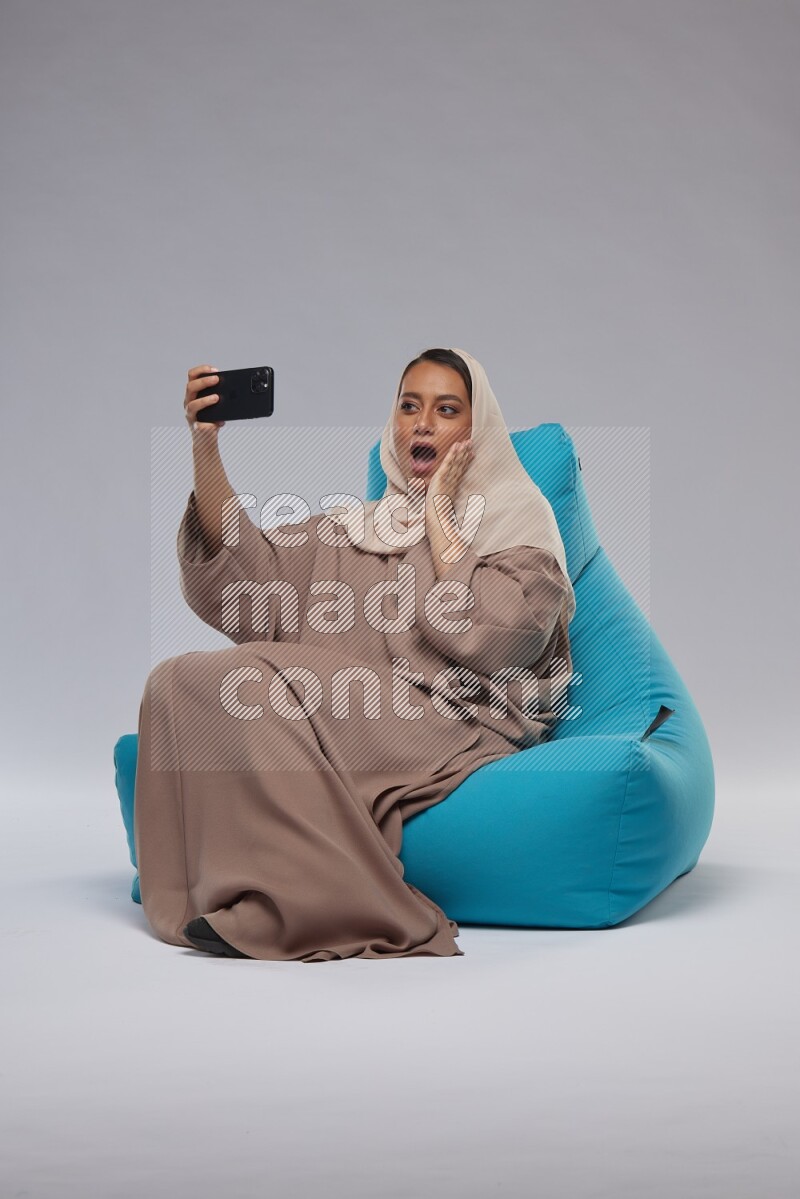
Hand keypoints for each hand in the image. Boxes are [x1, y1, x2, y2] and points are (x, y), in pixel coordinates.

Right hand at [184, 364, 225, 436]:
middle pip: (190, 387)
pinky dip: (211, 422)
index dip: (201, 370)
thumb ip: (220, 396)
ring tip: (217, 398)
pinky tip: (220, 422)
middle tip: (217, 379)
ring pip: (192, 405)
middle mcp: (189, 403)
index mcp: (193, 394)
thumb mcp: (216, 405)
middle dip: (204, 381)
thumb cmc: (211, 419)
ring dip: (205, 400)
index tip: (214, 370)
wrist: (207, 440)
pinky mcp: (196, 428)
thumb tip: (236, 390)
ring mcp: (191, 416)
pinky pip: (201, 424)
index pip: (192, 377)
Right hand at [425, 440, 473, 572]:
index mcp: (447, 489)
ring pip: (454, 463)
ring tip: (466, 442)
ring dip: (459, 452)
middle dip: (462, 453)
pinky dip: (452, 455)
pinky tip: (456, 448)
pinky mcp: (440, 480)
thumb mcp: (447, 511)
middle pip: (456, 465)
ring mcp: (443, 480)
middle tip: (469, 442)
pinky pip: (448, 465)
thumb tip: (455, 507)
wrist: (435, 523)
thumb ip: (450, 506)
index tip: (469, 453)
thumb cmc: (440, 520)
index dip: (462, 462)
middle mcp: (445, 483)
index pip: (457, 472)